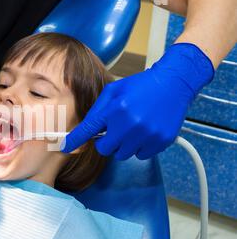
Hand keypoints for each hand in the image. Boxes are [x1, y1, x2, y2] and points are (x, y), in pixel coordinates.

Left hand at [61, 43, 213, 159]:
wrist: (174, 83)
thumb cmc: (141, 86)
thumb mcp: (114, 91)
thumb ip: (98, 110)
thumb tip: (87, 129)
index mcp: (116, 109)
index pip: (89, 129)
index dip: (75, 140)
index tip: (65, 146)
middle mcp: (130, 124)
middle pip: (105, 149)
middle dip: (106, 142)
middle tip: (114, 131)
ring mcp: (146, 135)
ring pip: (123, 154)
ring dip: (124, 145)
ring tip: (133, 129)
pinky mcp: (160, 142)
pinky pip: (141, 155)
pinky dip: (140, 147)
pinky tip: (145, 131)